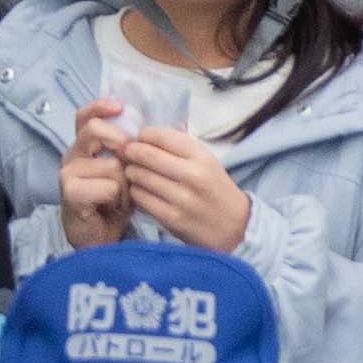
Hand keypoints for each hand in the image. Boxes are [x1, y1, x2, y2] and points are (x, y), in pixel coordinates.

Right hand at [58, 103, 134, 249]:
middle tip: (130, 163)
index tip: (119, 107)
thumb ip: (134, 150)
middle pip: (95, 130)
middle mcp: (71, 155)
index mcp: (83, 147)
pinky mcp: (71, 192)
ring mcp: (68, 173)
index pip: (84, 116)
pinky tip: (113, 208)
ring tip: (122, 198)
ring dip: (125, 183)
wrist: (98, 239)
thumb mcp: (126, 172)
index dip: (100, 106)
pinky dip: (118, 199)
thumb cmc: (113, 204)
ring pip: (111, 163)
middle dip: (121, 143)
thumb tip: (171, 126)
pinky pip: (108, 185)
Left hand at [118, 128, 252, 255]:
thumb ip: (180, 147)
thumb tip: (147, 134)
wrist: (235, 228)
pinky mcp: (171, 218)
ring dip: (131, 171)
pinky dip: (135, 191)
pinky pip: (139, 197)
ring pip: (138, 176)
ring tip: (134, 172)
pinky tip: (141, 190)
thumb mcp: (207, 161)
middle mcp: (193, 175)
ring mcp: (181, 198)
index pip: (162, 136)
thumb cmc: (215, 190)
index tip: (140, 138)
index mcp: (202, 157)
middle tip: (127, 153)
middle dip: (131, 151)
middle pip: (145, 154)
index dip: (144, 134)